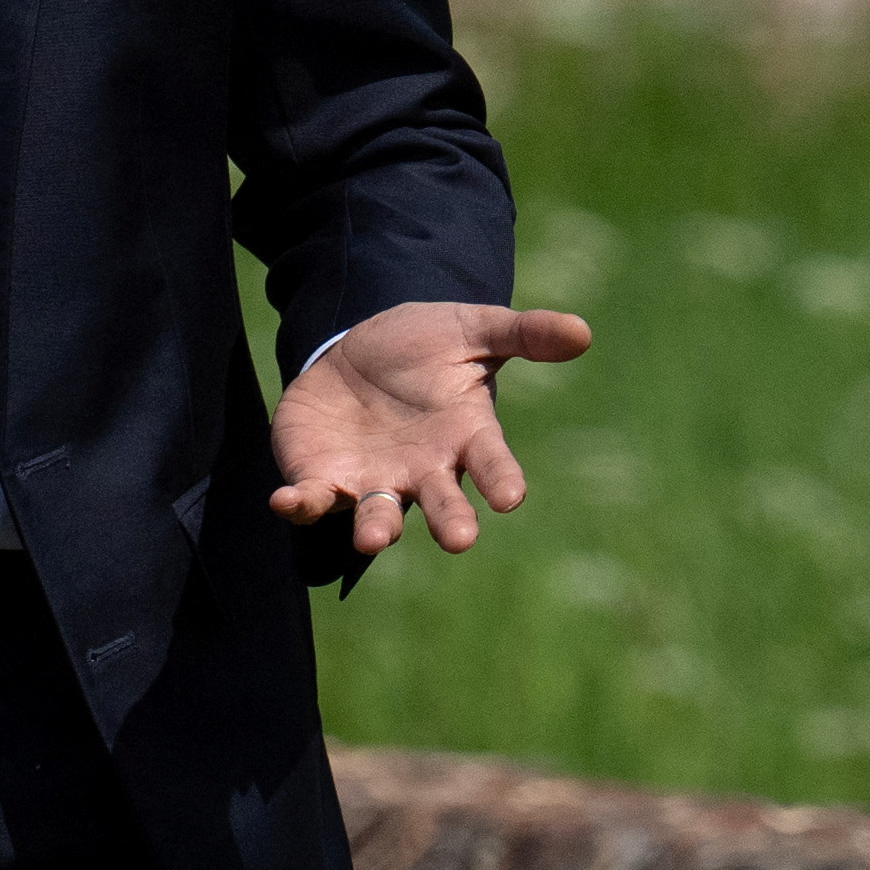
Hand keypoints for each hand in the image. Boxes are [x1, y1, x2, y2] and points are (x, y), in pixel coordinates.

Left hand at [271, 302, 591, 555]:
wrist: (357, 349)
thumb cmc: (425, 345)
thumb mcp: (471, 329)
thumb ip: (522, 333)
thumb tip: (582, 331)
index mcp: (466, 436)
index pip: (493, 463)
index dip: (502, 479)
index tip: (510, 497)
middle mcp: (425, 469)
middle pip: (441, 502)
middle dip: (450, 520)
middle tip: (458, 540)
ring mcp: (375, 479)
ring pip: (378, 513)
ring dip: (376, 527)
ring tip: (373, 540)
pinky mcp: (326, 476)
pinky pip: (315, 499)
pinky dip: (302, 505)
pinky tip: (286, 502)